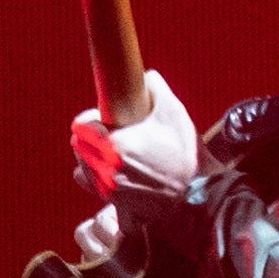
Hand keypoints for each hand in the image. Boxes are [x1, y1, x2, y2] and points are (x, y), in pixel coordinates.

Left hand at [69, 69, 197, 203]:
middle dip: (93, 137)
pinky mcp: (113, 201)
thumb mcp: (173, 112)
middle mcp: (106, 168)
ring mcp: (108, 187)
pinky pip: (89, 183)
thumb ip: (156, 87)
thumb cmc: (185, 151)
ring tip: (117, 153)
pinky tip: (113, 169)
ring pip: (82, 163)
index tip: (105, 119)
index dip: (93, 119)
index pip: (81, 126)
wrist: (199, 190)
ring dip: (93, 156)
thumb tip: (146, 76)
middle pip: (79, 144)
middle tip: (115, 135)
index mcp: (115, 144)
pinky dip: (95, 175)